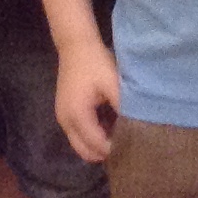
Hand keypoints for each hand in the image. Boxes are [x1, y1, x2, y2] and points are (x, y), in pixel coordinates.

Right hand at [52, 33, 120, 163]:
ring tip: (118, 137)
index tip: (132, 147)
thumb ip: (122, 106)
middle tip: (125, 147)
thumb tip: (134, 125)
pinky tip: (108, 126)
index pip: (96, 144)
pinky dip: (91, 136)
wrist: (75, 45)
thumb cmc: (96, 62)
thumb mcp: (112, 83)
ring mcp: (62, 117)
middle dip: (103, 153)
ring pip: (79, 144)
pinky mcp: (63, 112)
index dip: (113, 149)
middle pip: (84, 151)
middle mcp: (65, 122)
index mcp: (77, 115)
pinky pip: (77, 134)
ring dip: (96, 145)